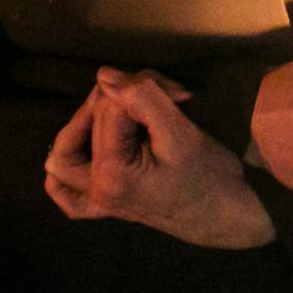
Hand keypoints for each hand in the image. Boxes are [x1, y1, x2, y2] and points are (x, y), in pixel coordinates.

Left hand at [44, 69, 276, 248]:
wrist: (229, 217)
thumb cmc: (210, 176)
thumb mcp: (180, 131)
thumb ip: (141, 97)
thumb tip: (105, 76)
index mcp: (111, 173)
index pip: (108, 109)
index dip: (139, 90)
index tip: (175, 93)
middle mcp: (97, 190)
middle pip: (84, 128)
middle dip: (112, 103)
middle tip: (146, 97)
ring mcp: (100, 202)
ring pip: (63, 160)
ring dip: (78, 131)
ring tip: (112, 114)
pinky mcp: (109, 206)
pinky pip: (69, 197)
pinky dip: (66, 175)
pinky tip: (84, 155)